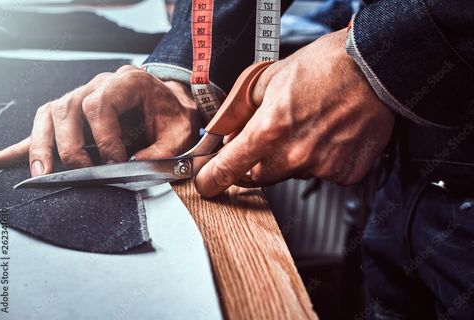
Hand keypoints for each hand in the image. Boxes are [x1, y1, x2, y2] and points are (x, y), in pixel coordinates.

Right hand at [0, 65, 201, 175]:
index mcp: (128, 82)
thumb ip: (161, 152)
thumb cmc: (174, 117)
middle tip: (83, 173)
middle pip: (68, 108)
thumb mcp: (179, 134)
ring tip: (41, 174)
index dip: (103, 137)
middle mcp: (100, 84)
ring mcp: (82, 95)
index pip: (100, 105)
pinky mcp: (73, 113)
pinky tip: (0, 160)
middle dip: (71, 146)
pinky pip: (44, 124)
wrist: (173, 106)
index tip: (115, 162)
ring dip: (42, 146)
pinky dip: (26, 144)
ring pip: (50, 114)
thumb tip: (130, 170)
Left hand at [195, 29, 394, 196]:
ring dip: (291, 158)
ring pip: (291, 174)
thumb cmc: (323, 67)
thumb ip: (235, 111)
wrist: (375, 68)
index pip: (229, 167)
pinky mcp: (345, 173)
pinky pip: (320, 175)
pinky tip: (328, 136)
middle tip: (274, 133)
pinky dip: (319, 160)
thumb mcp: (267, 78)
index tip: (207, 184)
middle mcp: (295, 154)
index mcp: (270, 128)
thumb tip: (218, 133)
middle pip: (259, 176)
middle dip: (258, 160)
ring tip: (309, 126)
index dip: (213, 179)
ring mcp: (322, 167)